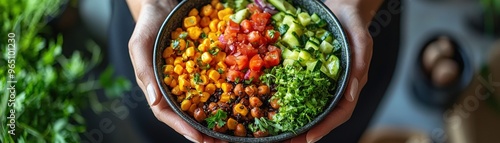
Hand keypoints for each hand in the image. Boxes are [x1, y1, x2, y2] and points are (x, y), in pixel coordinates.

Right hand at [128, 0, 223, 141]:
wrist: (163, 4)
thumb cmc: (147, 25)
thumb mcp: (139, 45)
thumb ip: (144, 72)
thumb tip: (154, 101)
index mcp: (155, 87)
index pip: (167, 113)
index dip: (182, 128)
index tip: (199, 139)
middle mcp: (172, 87)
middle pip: (187, 114)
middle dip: (203, 130)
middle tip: (221, 142)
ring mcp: (188, 78)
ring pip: (202, 103)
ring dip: (216, 118)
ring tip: (232, 131)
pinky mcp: (202, 67)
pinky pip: (214, 82)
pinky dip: (224, 94)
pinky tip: (239, 100)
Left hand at [286, 0, 379, 141]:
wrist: (345, 8)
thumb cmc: (356, 23)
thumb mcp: (362, 40)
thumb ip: (360, 64)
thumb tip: (352, 93)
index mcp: (352, 84)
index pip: (341, 112)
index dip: (326, 127)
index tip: (309, 138)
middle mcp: (337, 86)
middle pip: (322, 115)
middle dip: (305, 131)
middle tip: (286, 142)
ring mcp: (323, 81)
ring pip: (309, 106)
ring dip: (294, 120)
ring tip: (277, 132)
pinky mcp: (311, 72)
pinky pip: (299, 88)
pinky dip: (287, 99)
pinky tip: (272, 104)